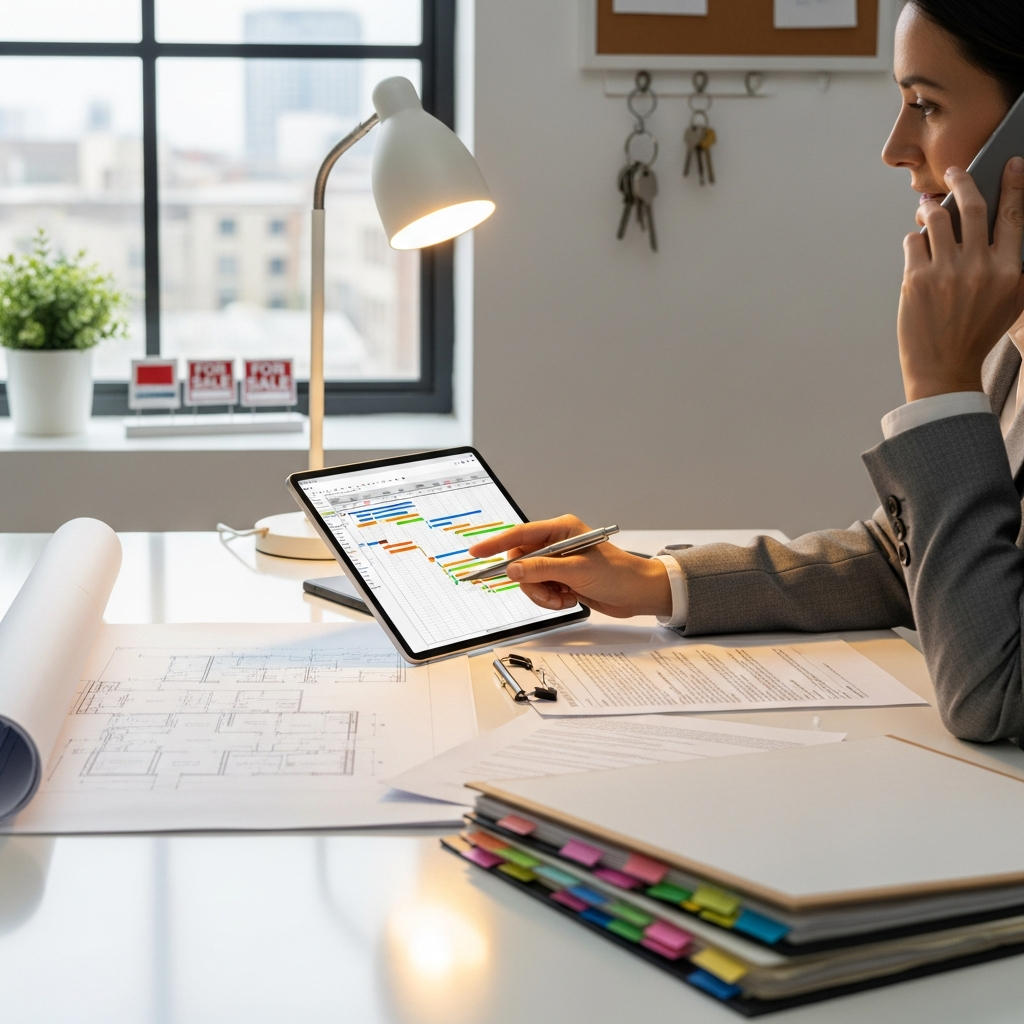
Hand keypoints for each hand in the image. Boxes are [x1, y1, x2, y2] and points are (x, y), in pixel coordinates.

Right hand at [467, 514, 671, 617]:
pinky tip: (569, 599)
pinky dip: (550, 599)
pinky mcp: (562, 579)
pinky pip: (540, 590)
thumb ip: (542, 570)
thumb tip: (513, 570)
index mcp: (562, 529)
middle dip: (529, 581)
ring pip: (529, 579)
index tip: (477, 553)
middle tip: (546, 593)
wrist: (639, 594)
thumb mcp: (578, 571)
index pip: (521, 534)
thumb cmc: (619, 574)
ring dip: (541, 594)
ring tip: (563, 598)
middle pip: (521, 561)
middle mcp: (557, 543)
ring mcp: (558, 562)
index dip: (496, 543)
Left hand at [899, 158, 1023, 402]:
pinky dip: (914, 238)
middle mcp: (979, 267)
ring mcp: (945, 272)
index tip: (1012, 163)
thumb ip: (1014, 266)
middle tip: (955, 170)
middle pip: (973, 207)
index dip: (1014, 184)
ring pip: (936, 219)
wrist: (944, 367)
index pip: (1014, 215)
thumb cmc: (977, 333)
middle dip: (963, 180)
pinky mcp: (915, 279)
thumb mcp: (1011, 301)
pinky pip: (913, 241)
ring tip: (928, 206)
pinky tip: (916, 242)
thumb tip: (1006, 224)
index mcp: (1009, 270)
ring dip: (931, 207)